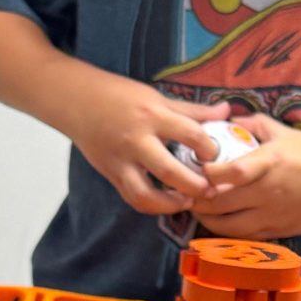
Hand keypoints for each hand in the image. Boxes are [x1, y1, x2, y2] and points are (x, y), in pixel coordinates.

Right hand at [62, 68, 230, 216]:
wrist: (73, 99)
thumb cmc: (118, 94)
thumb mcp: (156, 97)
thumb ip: (192, 110)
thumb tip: (227, 111)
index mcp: (152, 115)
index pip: (190, 135)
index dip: (210, 149)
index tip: (216, 154)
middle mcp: (136, 140)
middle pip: (170, 172)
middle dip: (196, 186)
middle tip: (212, 190)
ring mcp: (120, 161)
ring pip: (146, 196)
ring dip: (171, 205)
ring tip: (188, 202)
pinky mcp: (110, 174)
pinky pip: (132, 197)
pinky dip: (152, 205)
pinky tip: (167, 201)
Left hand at [192, 116, 300, 239]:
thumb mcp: (285, 132)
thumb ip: (254, 125)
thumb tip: (226, 121)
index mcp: (270, 162)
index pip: (231, 172)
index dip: (207, 172)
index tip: (197, 166)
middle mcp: (268, 191)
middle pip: (221, 202)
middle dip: (197, 198)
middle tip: (185, 190)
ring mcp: (272, 215)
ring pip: (228, 225)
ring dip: (207, 218)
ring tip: (197, 208)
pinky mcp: (278, 231)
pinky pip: (244, 236)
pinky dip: (226, 230)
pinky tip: (219, 221)